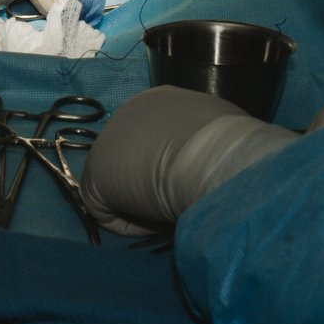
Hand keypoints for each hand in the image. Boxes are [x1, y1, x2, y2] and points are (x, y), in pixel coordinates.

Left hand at [79, 86, 298, 233]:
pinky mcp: (95, 173)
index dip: (177, 166)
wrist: (209, 157)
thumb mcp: (227, 137)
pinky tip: (158, 220)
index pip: (161, 138)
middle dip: (156, 183)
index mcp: (165, 100)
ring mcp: (109, 139)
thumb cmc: (229, 145)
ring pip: (124, 184)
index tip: (195, 186)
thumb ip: (211, 145)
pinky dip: (134, 223)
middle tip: (184, 203)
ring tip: (175, 213)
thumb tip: (220, 163)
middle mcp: (132, 110)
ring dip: (146, 204)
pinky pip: (112, 210)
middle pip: (138, 158)